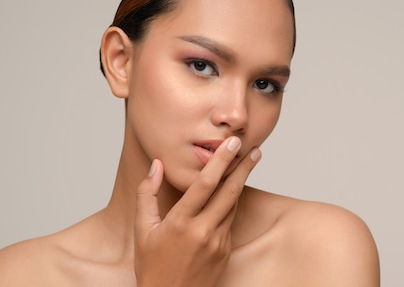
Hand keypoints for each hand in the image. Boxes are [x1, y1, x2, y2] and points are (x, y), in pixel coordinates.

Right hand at [134, 137, 260, 286]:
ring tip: (247, 163)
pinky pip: (230, 221)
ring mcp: (217, 242)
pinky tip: (231, 192)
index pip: (206, 183)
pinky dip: (231, 204)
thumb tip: (157, 165)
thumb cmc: (152, 266)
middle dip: (244, 167)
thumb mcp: (142, 230)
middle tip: (254, 148)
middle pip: (230, 191)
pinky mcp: (225, 251)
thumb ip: (147, 195)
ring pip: (233, 205)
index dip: (221, 160)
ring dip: (241, 183)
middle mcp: (203, 231)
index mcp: (180, 223)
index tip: (232, 144)